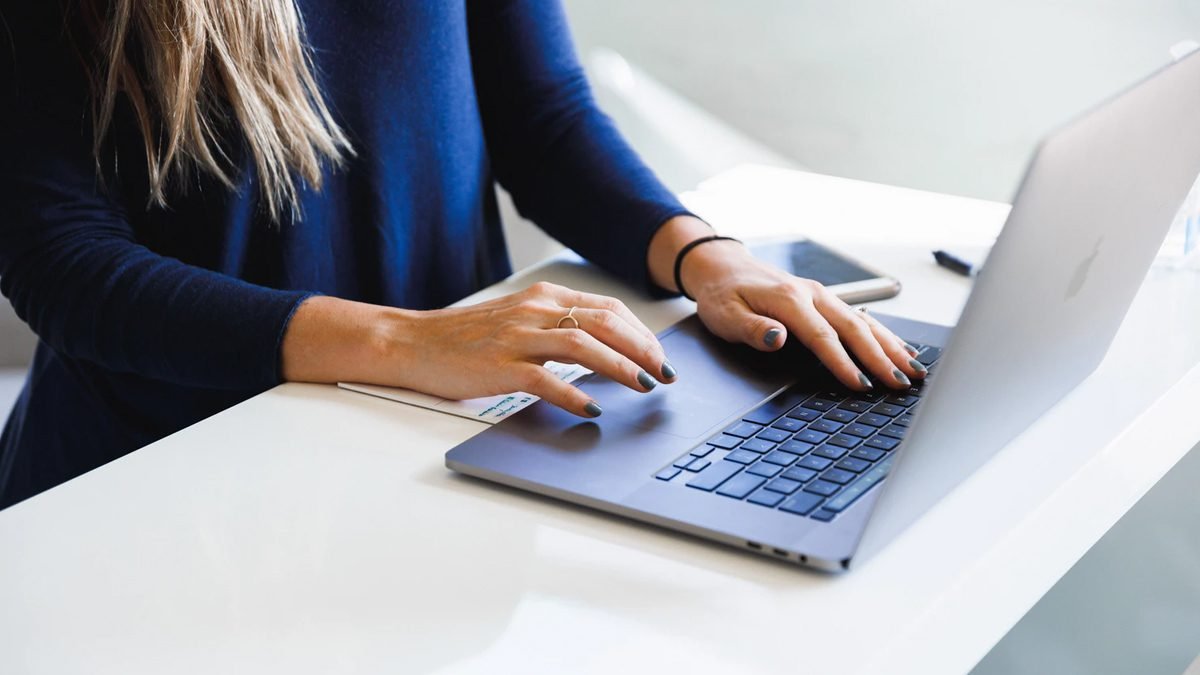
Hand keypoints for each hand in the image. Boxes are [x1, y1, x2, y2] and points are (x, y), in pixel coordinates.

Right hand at [281, 283, 675, 417]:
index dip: (641, 332)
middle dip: (643, 349)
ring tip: (643, 386)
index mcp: (543, 297)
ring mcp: (517, 338)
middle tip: (665, 373)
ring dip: (621, 366)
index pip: (607, 307)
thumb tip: (604, 349)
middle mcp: (534, 311)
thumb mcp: (518, 320)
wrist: (412, 342)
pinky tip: (592, 409)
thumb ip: (556, 327)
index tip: (660, 355)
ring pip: (583, 345)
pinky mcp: (500, 366)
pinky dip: (574, 394)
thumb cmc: (466, 338)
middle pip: (604, 322)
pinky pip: (545, 380)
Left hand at [649, 217, 924, 390]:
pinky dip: (884, 335)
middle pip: (854, 328)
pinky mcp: (825, 300)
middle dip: (881, 358)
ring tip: (914, 371)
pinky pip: (861, 317)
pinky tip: (901, 350)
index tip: (861, 385)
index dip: (843, 362)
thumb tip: (778, 338)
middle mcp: (812, 294)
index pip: (822, 336)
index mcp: (789, 299)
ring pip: (864, 322)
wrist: (723, 267)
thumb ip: (753, 329)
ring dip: (891, 346)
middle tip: (901, 384)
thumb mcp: (725, 315)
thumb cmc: (723, 295)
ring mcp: (822, 296)